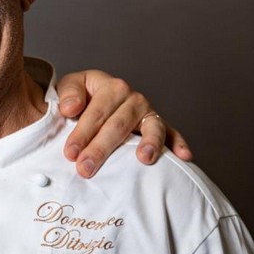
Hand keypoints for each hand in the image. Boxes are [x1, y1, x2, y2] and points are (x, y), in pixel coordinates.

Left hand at [56, 69, 191, 177]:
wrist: (96, 95)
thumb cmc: (82, 95)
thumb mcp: (70, 85)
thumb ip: (69, 93)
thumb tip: (71, 109)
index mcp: (112, 87)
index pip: (97, 112)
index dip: (82, 133)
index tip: (70, 153)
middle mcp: (134, 98)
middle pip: (119, 125)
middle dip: (101, 148)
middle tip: (86, 168)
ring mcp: (149, 112)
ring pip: (150, 128)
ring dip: (149, 143)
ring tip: (144, 158)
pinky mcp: (160, 126)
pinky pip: (173, 134)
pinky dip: (179, 144)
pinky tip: (184, 157)